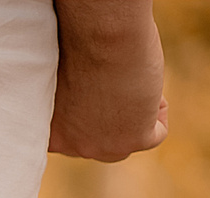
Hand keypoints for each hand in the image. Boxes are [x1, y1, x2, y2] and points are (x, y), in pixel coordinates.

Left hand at [49, 0, 166, 160]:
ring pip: (126, 142)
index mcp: (51, 132)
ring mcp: (101, 147)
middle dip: (112, 119)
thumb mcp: (67, 87)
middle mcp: (71, 146)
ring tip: (131, 83)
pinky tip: (146, 85)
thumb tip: (96, 108)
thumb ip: (75, 105)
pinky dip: (158, 110)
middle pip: (101, 142)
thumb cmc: (80, 48)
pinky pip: (156, 134)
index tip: (98, 90)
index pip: (76, 137)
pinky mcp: (133, 140)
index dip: (92, 113)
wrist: (100, 38)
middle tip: (117, 85)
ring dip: (135, 116)